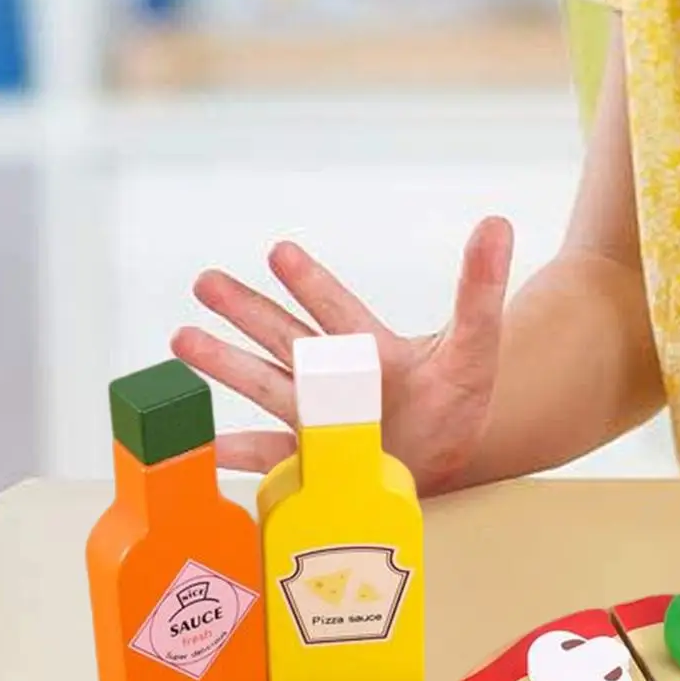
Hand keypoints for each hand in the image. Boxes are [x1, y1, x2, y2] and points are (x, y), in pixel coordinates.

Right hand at [172, 217, 513, 493]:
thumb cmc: (461, 397)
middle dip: (248, 311)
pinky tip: (203, 446)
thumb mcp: (477, 344)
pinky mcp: (313, 458)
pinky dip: (236, 453)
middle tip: (206, 281)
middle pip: (287, 337)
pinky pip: (270, 455)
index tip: (282, 253)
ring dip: (227, 363)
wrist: (450, 452)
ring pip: (267, 384)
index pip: (339, 310)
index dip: (312, 284)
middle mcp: (336, 376)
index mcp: (371, 347)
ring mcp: (319, 417)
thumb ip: (480, 288)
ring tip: (182, 337)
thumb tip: (497, 222)